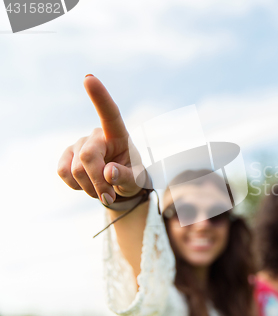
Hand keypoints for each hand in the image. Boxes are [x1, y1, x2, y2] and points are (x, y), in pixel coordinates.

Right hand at [57, 75, 141, 204]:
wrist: (117, 187)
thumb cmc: (132, 178)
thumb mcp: (137, 180)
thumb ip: (126, 177)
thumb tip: (109, 173)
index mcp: (118, 134)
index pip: (110, 113)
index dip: (100, 96)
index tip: (89, 78)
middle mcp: (96, 134)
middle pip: (88, 156)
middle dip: (97, 182)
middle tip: (109, 197)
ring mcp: (78, 143)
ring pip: (75, 169)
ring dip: (90, 188)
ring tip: (102, 190)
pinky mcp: (65, 155)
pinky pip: (63, 173)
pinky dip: (76, 186)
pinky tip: (87, 185)